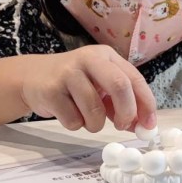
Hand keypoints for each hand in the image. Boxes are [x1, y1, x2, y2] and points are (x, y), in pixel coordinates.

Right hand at [18, 45, 156, 132]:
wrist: (31, 78)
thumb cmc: (72, 84)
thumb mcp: (99, 87)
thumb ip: (120, 104)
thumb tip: (142, 126)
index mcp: (106, 56)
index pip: (134, 79)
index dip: (146, 104)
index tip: (150, 125)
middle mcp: (88, 59)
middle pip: (120, 86)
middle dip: (126, 112)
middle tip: (122, 126)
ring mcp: (68, 73)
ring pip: (95, 111)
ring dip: (95, 124)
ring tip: (85, 118)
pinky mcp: (51, 90)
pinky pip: (73, 120)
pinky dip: (75, 125)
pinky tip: (66, 113)